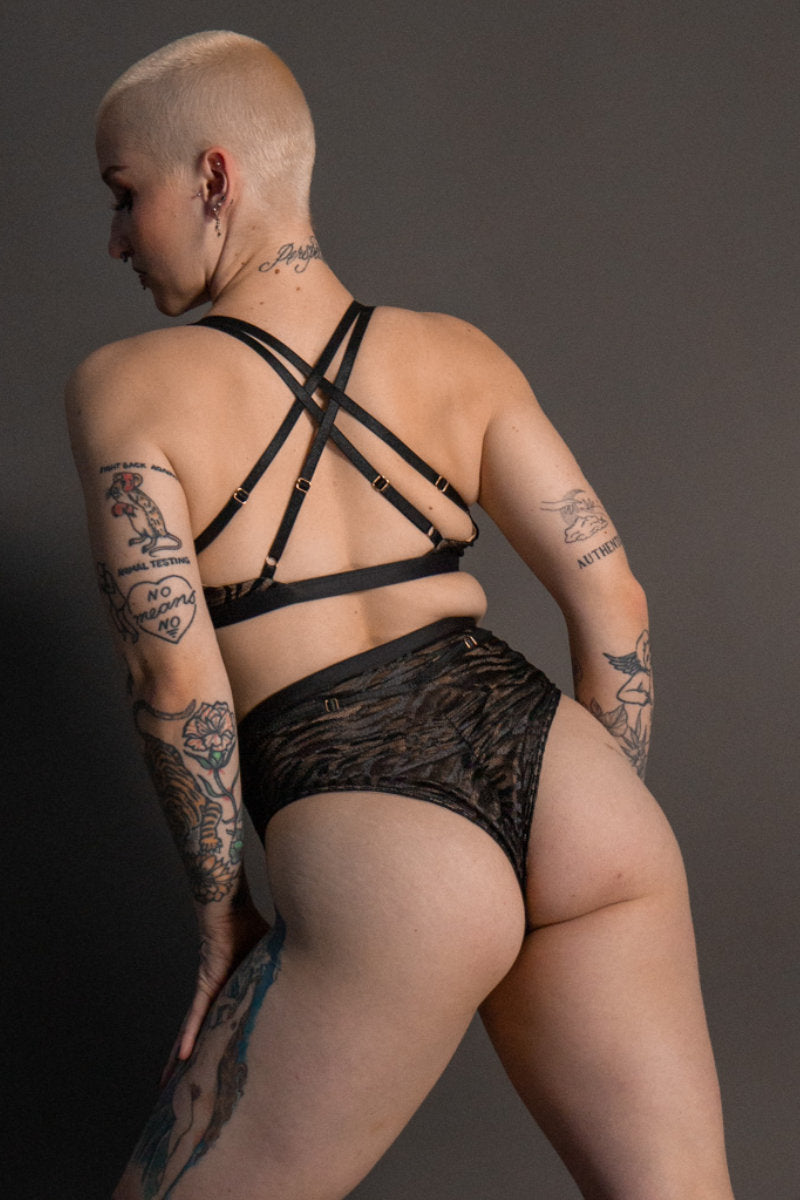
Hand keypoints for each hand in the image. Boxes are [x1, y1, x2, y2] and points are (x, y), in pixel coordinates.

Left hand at [160, 902, 270, 1086]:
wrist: (230, 907)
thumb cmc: (248, 925)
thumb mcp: (270, 959)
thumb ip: (282, 974)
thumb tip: (312, 981)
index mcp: (227, 995)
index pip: (215, 1029)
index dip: (209, 1050)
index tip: (203, 1072)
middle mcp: (214, 997)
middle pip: (196, 1038)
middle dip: (185, 1066)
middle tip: (173, 1094)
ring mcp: (208, 992)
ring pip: (190, 1033)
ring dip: (178, 1060)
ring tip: (165, 1087)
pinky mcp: (206, 984)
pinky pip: (196, 1016)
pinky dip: (190, 1036)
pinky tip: (183, 1056)